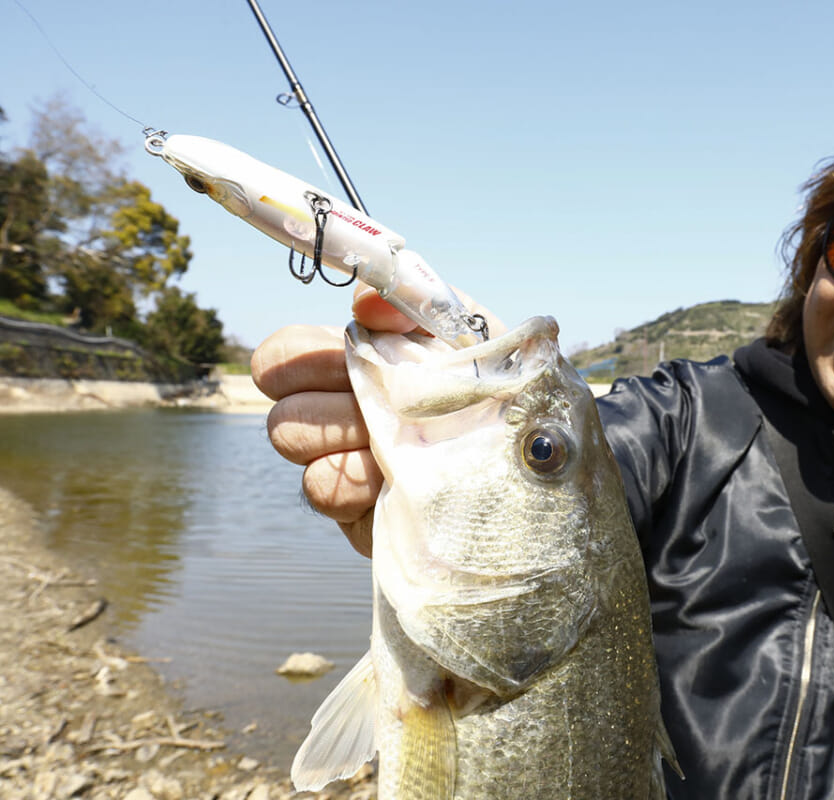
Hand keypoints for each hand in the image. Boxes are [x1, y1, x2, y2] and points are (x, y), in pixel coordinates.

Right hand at [251, 284, 502, 556]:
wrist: (538, 465)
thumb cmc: (503, 390)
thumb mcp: (473, 336)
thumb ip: (421, 304)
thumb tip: (364, 303)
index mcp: (358, 366)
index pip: (284, 354)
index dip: (296, 355)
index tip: (344, 352)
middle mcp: (339, 415)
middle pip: (281, 404)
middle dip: (333, 399)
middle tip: (380, 403)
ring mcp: (343, 465)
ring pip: (292, 439)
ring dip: (347, 434)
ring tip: (398, 440)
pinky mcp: (354, 511)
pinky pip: (320, 487)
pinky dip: (358, 479)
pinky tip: (397, 480)